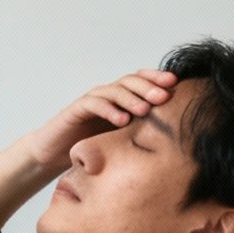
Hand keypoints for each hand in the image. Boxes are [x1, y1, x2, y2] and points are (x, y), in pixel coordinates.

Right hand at [22, 70, 175, 173]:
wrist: (55, 153)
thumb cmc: (93, 147)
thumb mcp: (123, 138)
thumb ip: (143, 131)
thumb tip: (178, 133)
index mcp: (121, 99)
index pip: (142, 81)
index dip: (158, 79)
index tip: (178, 85)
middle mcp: (107, 95)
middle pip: (131, 81)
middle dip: (149, 87)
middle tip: (165, 96)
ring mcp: (92, 100)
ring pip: (114, 90)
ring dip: (132, 98)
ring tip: (146, 109)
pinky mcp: (76, 110)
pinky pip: (94, 104)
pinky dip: (109, 110)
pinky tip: (122, 119)